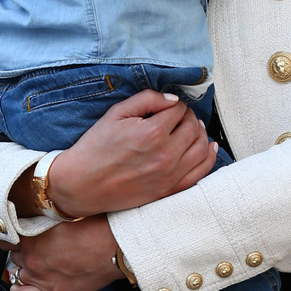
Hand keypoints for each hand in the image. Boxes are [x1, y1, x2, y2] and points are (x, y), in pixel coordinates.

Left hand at [7, 216, 118, 290]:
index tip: (16, 233)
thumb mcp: (63, 213)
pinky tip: (23, 283)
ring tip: (36, 263)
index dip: (11, 233)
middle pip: (12, 253)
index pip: (5, 234)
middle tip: (33, 247)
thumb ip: (42, 217)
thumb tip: (31, 216)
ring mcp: (39, 275)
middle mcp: (31, 255)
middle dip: (20, 250)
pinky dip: (17, 288)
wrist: (114, 248)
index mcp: (31, 234)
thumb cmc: (96, 228)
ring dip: (22, 267)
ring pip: (15, 271)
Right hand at [44, 89, 216, 216]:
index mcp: (152, 133)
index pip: (179, 110)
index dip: (175, 105)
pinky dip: (209, 157)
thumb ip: (147, 99)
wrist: (81, 184)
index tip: (167, 107)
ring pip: (202, 148)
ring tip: (193, 129)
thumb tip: (173, 100)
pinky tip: (209, 147)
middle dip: (189, 117)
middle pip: (193, 127)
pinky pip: (201, 173)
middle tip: (179, 116)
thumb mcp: (116, 114)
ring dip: (201, 134)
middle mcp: (165, 155)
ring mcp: (170, 175)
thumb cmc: (95, 148)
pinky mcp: (169, 190)